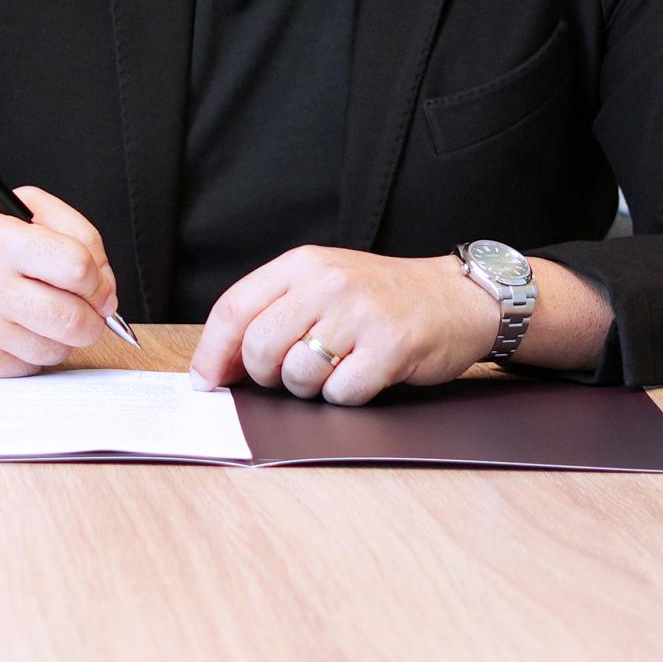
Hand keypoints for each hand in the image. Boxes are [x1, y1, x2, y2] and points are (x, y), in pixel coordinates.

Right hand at [0, 187, 122, 377]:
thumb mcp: (18, 214)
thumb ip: (75, 236)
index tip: (95, 285)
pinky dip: (33, 352)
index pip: (79, 266)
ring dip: (60, 337)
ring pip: (58, 349)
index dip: (99, 280)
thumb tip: (107, 293)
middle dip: (91, 319)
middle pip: (76, 319)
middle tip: (80, 309)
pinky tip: (12, 332)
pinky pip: (32, 367)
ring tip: (36, 315)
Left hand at [188, 246, 498, 405]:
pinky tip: (363, 376)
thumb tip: (220, 365)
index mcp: (302, 264)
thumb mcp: (322, 285)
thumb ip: (273, 312)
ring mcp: (359, 313)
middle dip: (267, 376)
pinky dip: (346, 397)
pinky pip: (341, 393)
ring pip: (297, 375)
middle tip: (289, 375)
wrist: (456, 297)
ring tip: (334, 369)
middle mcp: (327, 282)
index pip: (234, 308)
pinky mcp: (390, 347)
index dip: (212, 352)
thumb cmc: (381, 297)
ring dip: (309, 388)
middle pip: (259, 348)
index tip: (206, 381)